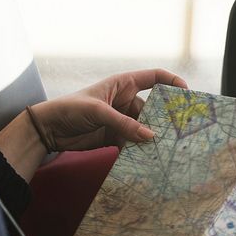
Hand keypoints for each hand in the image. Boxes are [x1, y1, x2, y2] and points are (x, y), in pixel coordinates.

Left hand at [27, 68, 187, 150]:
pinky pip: (134, 143)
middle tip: (181, 129)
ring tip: (168, 147)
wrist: (48, 129)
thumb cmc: (70, 109)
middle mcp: (125, 101)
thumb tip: (151, 137)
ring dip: (153, 137)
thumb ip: (124, 124)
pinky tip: (150, 157)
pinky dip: (141, 150)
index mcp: (123, 83)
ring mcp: (121, 120)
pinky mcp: (115, 137)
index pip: (154, 77)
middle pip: (153, 108)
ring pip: (144, 128)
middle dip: (166, 118)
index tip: (187, 94)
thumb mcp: (98, 112)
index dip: (172, 82)